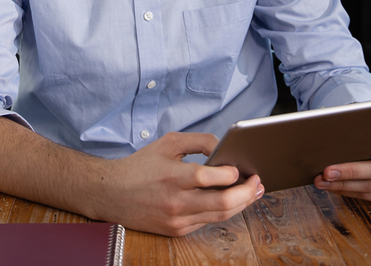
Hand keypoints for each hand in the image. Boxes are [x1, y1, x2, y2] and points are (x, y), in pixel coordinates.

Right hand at [96, 132, 263, 236]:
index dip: (232, 174)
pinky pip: (207, 222)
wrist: (112, 194)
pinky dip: (222, 211)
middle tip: (258, 182)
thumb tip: (224, 147)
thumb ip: (199, 141)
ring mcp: (178, 219)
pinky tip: (231, 201)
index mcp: (173, 176)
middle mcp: (176, 201)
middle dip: (247, 193)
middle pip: (223, 203)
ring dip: (241, 204)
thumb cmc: (141, 166)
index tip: (241, 167)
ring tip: (253, 192)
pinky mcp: (177, 230)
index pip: (211, 177)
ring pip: (220, 216)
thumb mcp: (168, 142)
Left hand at [313, 130, 370, 203]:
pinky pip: (367, 196)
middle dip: (351, 171)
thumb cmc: (366, 133)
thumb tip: (335, 130)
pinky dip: (345, 190)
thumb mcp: (367, 126)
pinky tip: (330, 185)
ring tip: (321, 180)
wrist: (368, 147)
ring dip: (342, 184)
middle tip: (327, 171)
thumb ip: (362, 127)